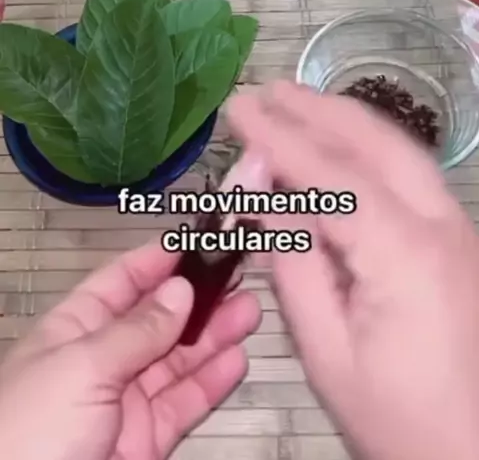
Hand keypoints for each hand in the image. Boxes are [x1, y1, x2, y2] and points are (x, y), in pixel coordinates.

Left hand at [0, 242, 260, 459]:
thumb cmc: (26, 436)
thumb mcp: (81, 368)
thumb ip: (135, 331)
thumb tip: (179, 291)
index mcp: (73, 329)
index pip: (121, 281)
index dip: (159, 260)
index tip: (198, 242)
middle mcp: (100, 360)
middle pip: (157, 318)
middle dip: (198, 297)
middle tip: (237, 276)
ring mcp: (124, 401)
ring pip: (177, 359)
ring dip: (214, 335)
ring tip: (248, 312)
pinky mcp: (145, 439)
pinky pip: (184, 402)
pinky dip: (212, 382)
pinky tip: (235, 360)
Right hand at [228, 80, 478, 459]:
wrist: (476, 456)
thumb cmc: (399, 421)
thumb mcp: (328, 354)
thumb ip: (295, 266)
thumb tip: (266, 195)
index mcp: (407, 255)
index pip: (333, 176)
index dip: (281, 137)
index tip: (238, 109)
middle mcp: (443, 226)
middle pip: (378, 144)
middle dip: (319, 110)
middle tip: (267, 90)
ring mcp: (459, 230)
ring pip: (401, 152)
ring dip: (347, 122)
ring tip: (296, 103)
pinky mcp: (460, 241)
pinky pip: (411, 176)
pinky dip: (370, 150)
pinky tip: (341, 147)